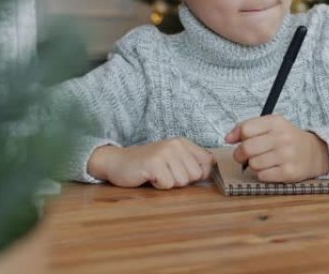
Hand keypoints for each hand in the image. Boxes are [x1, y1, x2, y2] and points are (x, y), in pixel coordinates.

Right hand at [87, 138, 214, 188]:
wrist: (117, 162)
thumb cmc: (147, 165)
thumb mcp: (172, 159)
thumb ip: (190, 162)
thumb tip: (211, 169)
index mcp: (182, 143)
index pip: (208, 162)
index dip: (199, 174)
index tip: (182, 173)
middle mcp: (176, 145)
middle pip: (196, 175)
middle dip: (181, 180)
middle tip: (164, 173)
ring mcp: (165, 153)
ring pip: (182, 181)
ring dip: (168, 183)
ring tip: (156, 174)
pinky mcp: (154, 163)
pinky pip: (168, 184)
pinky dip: (158, 186)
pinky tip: (149, 177)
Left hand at [225, 115, 328, 182]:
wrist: (314, 153)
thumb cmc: (286, 138)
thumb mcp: (270, 126)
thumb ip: (247, 128)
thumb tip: (228, 138)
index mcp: (276, 122)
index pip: (246, 129)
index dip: (237, 137)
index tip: (238, 142)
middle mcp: (282, 137)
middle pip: (247, 148)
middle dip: (240, 155)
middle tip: (244, 157)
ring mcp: (287, 155)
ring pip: (254, 164)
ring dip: (253, 165)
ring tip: (262, 162)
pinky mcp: (289, 172)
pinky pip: (263, 176)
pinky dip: (262, 174)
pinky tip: (270, 169)